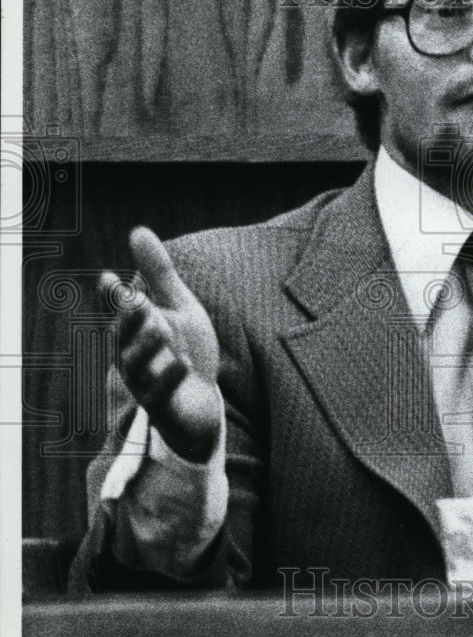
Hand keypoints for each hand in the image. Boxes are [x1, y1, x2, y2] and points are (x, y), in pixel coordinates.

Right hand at [102, 227, 220, 461]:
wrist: (199, 404)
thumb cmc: (183, 350)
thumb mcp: (177, 306)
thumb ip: (158, 273)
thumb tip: (137, 229)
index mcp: (131, 331)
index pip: (116, 311)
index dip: (110, 298)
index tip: (108, 278)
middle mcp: (130, 356)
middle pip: (123, 337)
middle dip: (127, 319)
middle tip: (134, 299)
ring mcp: (144, 384)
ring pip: (136, 366)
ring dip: (145, 346)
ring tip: (159, 327)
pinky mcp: (161, 407)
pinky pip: (161, 394)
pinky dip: (170, 379)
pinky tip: (183, 364)